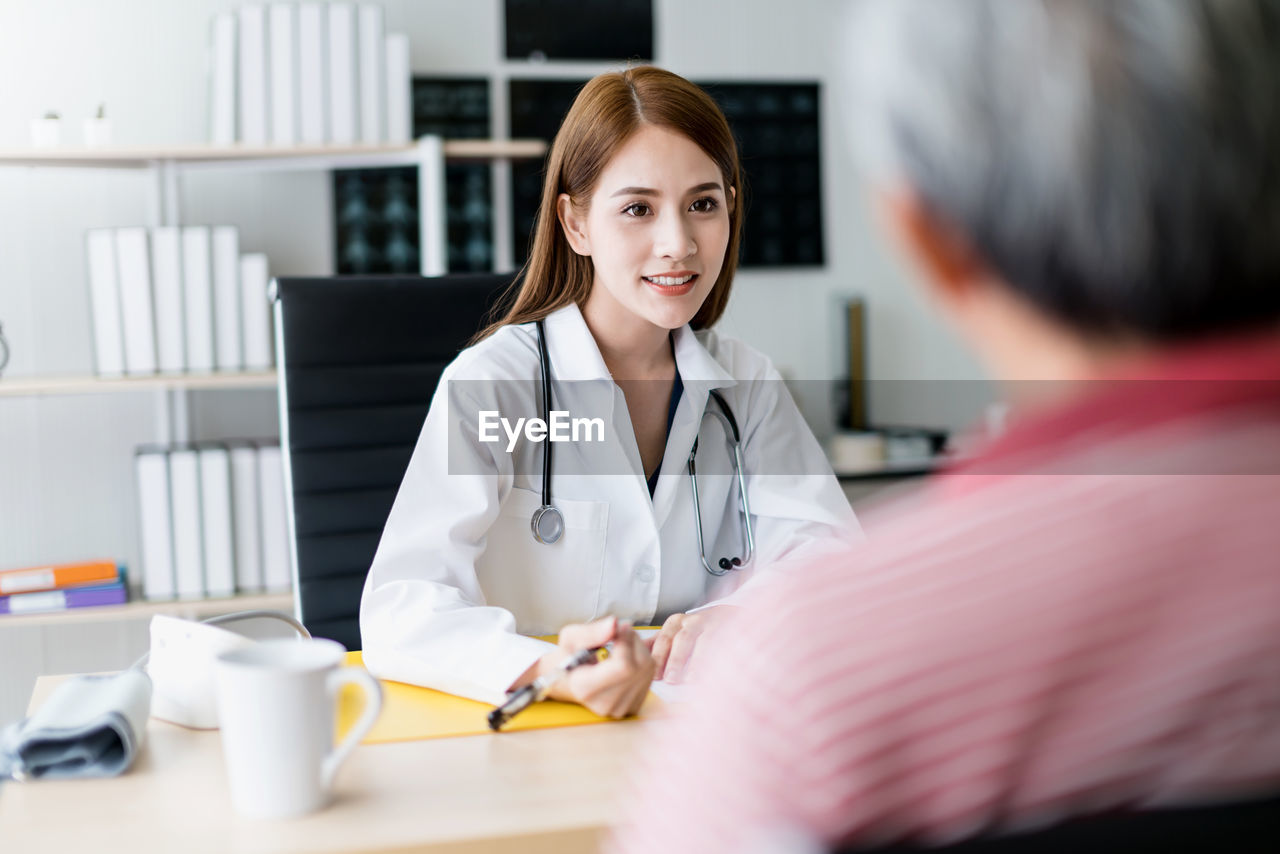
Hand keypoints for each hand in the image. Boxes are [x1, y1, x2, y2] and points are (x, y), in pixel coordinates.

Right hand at [540, 617, 654, 717]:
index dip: (625, 641)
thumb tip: (615, 624)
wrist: (566, 682)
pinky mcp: (633, 706)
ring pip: (647, 669)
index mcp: (586, 689)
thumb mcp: (570, 638)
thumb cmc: (567, 659)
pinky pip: (649, 676)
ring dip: (638, 649)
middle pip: (639, 666)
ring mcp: (621, 708)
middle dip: (633, 641)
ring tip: (620, 645)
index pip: (623, 666)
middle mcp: (606, 704)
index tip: (617, 629)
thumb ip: (592, 632)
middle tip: (618, 633)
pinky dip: (642, 660)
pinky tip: (626, 658)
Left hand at [648, 607, 735, 683]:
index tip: (654, 675)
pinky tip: (714, 675)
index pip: (664, 639)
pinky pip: (722, 647)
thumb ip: (656, 642)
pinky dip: (717, 661)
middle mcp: (693, 621)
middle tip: (670, 680)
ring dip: (696, 662)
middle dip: (676, 660)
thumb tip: (635, 651)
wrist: (726, 616)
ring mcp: (712, 626)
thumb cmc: (694, 630)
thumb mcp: (674, 632)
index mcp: (676, 622)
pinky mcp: (728, 632)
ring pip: (704, 643)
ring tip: (690, 680)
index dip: (659, 657)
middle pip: (682, 640)